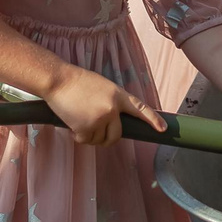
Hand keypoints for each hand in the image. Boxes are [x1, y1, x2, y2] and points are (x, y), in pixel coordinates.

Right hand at [45, 65, 164, 146]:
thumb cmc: (77, 82)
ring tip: (79, 118)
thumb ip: (112, 102)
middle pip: (117, 135)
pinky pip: (85, 140)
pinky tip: (72, 124)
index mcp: (118, 95)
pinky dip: (78, 136)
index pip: (140, 109)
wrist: (58, 80)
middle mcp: (112, 109)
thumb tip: (113, 122)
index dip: (152, 120)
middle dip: (107, 138)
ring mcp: (100, 119)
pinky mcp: (86, 128)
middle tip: (95, 132)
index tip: (163, 129)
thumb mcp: (102, 87)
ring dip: (89, 135)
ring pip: (99, 139)